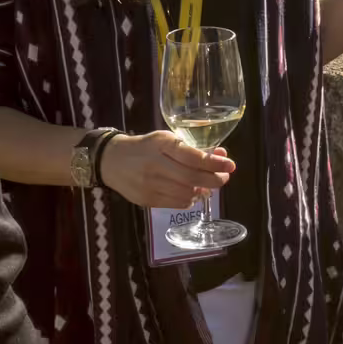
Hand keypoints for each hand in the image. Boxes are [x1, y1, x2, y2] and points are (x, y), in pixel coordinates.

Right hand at [98, 131, 233, 209]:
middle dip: (214, 180)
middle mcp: (155, 165)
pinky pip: (175, 203)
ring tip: (208, 185)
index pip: (194, 157)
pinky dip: (189, 199)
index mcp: (162, 145)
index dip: (215, 163)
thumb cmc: (145, 147)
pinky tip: (192, 192)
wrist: (111, 161)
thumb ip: (193, 149)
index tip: (231, 165)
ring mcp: (149, 185)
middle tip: (224, 178)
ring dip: (203, 191)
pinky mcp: (146, 200)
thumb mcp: (167, 140)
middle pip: (192, 178)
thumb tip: (221, 156)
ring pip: (186, 193)